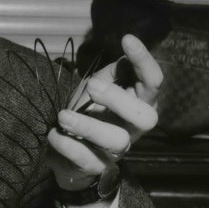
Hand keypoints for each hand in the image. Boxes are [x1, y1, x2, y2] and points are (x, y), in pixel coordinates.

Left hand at [46, 34, 162, 192]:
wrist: (69, 154)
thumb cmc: (88, 112)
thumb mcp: (99, 87)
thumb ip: (112, 73)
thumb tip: (124, 58)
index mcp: (139, 105)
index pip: (153, 82)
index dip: (144, 61)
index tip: (127, 39)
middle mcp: (133, 129)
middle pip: (146, 118)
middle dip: (119, 100)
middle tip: (92, 87)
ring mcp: (116, 151)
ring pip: (117, 140)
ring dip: (89, 126)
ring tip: (63, 116)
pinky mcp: (96, 168)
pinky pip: (86, 159)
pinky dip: (67, 145)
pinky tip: (54, 134)